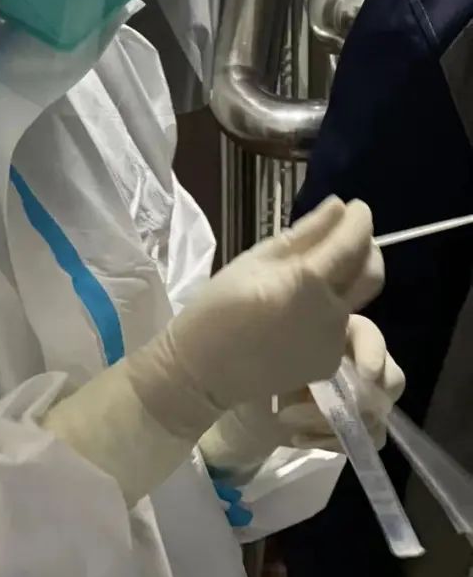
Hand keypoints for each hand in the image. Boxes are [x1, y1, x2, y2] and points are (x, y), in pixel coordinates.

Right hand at [128, 197, 384, 438]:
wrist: (203, 369)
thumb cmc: (217, 307)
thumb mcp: (254, 260)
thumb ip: (303, 235)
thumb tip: (339, 207)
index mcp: (307, 281)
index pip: (353, 241)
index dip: (360, 219)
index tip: (356, 207)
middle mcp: (330, 312)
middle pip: (373, 272)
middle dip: (367, 248)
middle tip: (345, 237)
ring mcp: (333, 341)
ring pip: (357, 299)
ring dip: (347, 280)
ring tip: (314, 275)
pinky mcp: (329, 361)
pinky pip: (340, 326)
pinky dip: (329, 309)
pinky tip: (299, 311)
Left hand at [199, 315, 404, 475]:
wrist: (230, 399)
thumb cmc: (243, 360)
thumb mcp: (262, 342)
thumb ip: (289, 335)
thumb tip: (310, 330)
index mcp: (336, 330)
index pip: (370, 335)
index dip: (373, 352)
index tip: (362, 372)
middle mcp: (353, 362)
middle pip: (391, 378)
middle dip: (363, 397)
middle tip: (326, 406)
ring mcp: (355, 397)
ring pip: (378, 414)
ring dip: (335, 422)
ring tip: (289, 419)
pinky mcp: (349, 427)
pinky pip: (365, 440)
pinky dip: (332, 442)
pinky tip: (295, 436)